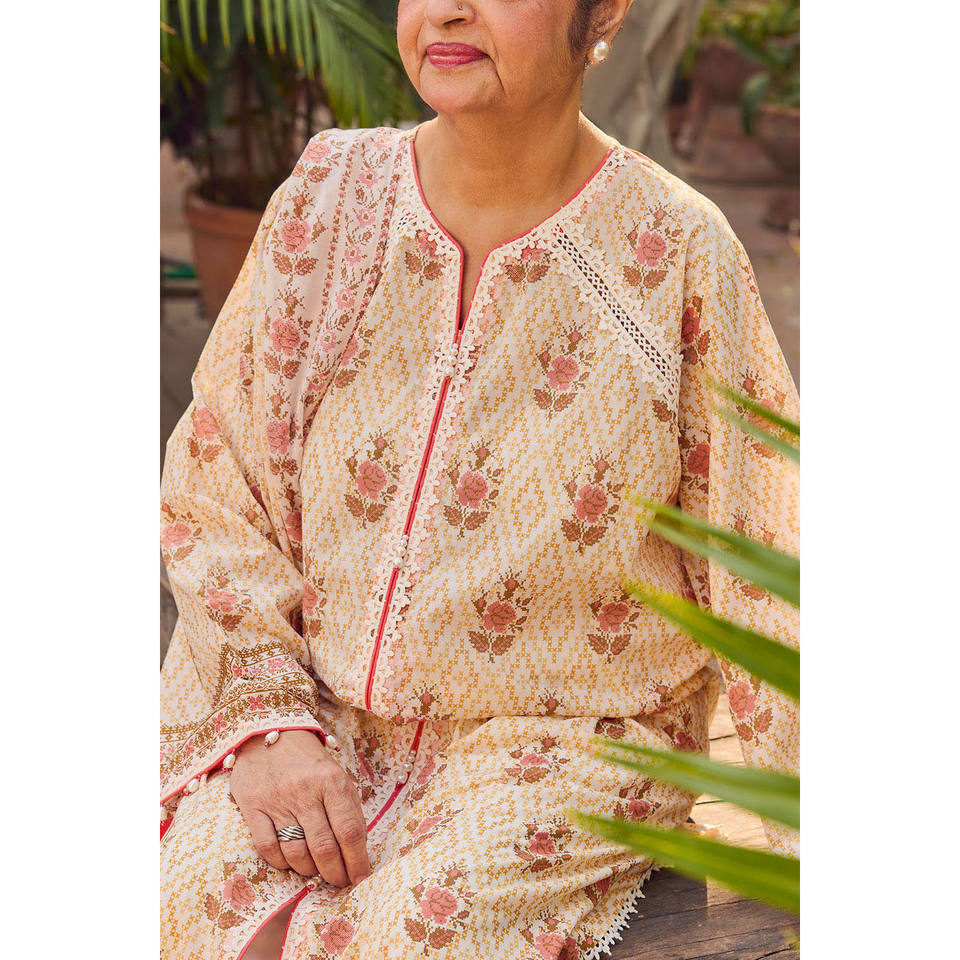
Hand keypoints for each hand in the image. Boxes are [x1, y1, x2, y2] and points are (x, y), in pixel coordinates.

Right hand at [229, 730, 370, 886]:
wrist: (268, 732)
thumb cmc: (308, 759)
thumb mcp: (336, 774)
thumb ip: (347, 807)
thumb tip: (358, 848)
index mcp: (331, 781)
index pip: (349, 830)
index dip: (358, 860)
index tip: (361, 877)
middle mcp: (305, 792)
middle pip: (325, 847)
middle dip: (336, 872)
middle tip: (340, 881)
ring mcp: (277, 801)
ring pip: (297, 852)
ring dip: (310, 870)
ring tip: (316, 871)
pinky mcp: (252, 808)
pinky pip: (268, 848)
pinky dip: (282, 863)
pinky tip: (290, 862)